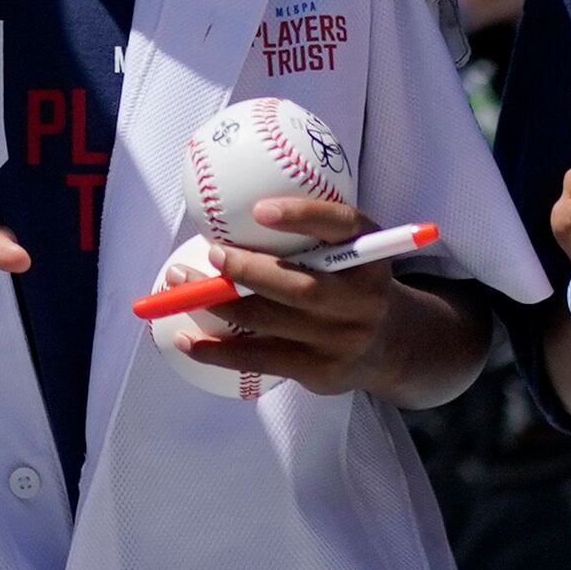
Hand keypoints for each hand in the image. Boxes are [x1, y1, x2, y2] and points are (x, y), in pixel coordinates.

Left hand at [169, 191, 469, 401]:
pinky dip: (218, 350)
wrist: (391, 346)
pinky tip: (186, 340)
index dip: (301, 217)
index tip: (259, 210)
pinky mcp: (319, 371)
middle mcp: (362, 298)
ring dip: (216, 302)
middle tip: (210, 253)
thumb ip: (315, 227)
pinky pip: (259, 359)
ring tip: (179, 285)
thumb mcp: (352, 248)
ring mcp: (340, 339)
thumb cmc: (350, 282)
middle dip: (245, 270)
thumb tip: (233, 197)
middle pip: (298, 286)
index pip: (341, 227)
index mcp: (368, 254)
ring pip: (268, 321)